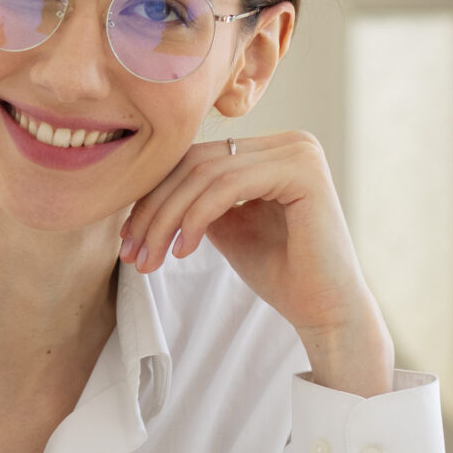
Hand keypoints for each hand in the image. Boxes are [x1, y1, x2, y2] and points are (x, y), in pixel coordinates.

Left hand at [118, 132, 394, 396]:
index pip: (196, 159)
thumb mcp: (226, 227)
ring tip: (150, 259)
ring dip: (167, 219)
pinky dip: (196, 218)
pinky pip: (228, 186)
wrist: (325, 311)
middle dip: (153, 209)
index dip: (154, 195)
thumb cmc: (280, 273)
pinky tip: (183, 251)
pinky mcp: (303, 172)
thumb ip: (196, 200)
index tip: (127, 239)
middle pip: (196, 162)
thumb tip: (144, 189)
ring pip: (206, 174)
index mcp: (271, 149)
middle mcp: (289, 141)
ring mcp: (299, 152)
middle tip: (130, 253)